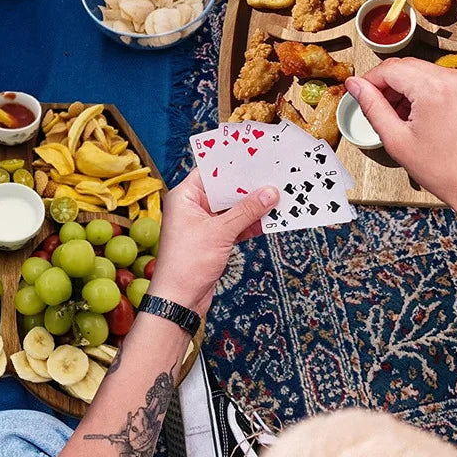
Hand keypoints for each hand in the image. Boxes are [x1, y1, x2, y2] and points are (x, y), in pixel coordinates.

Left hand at [147, 170, 278, 316]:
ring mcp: (203, 224)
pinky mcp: (213, 240)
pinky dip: (250, 223)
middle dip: (248, 186)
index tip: (256, 155)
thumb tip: (270, 193)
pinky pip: (235, 225)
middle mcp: (192, 206)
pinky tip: (270, 219)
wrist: (178, 301)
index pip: (210, 171)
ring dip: (252, 206)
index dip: (233, 163)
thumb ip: (246, 211)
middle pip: (224, 189)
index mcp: (184, 196)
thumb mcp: (220, 232)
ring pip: (232, 208)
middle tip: (273, 175)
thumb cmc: (187, 263)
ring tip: (278, 195)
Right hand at [344, 58, 456, 213]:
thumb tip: (355, 85)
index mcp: (435, 90)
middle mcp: (456, 79)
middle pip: (408, 66)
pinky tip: (423, 113)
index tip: (361, 91)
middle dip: (388, 83)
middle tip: (380, 107)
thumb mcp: (396, 139)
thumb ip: (372, 106)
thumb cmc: (444, 170)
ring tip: (403, 116)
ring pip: (425, 71)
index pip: (391, 68)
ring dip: (408, 87)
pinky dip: (428, 90)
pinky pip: (444, 79)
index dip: (370, 79)